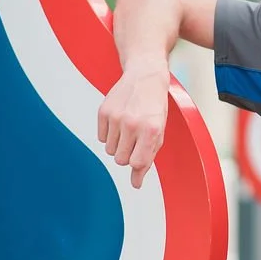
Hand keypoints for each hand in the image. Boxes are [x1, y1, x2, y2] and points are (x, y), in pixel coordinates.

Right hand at [97, 57, 170, 188]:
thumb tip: (136, 183)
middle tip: (135, 140)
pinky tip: (119, 121)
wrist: (145, 76)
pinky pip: (101, 138)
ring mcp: (116, 117)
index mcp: (151, 130)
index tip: (140, 158)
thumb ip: (148, 158)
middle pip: (120, 160)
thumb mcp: (159, 132)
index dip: (138, 163)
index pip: (137, 163)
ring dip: (118, 144)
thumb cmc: (155, 106)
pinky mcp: (103, 112)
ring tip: (129, 128)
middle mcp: (133, 124)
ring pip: (110, 150)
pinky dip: (109, 134)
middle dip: (128, 154)